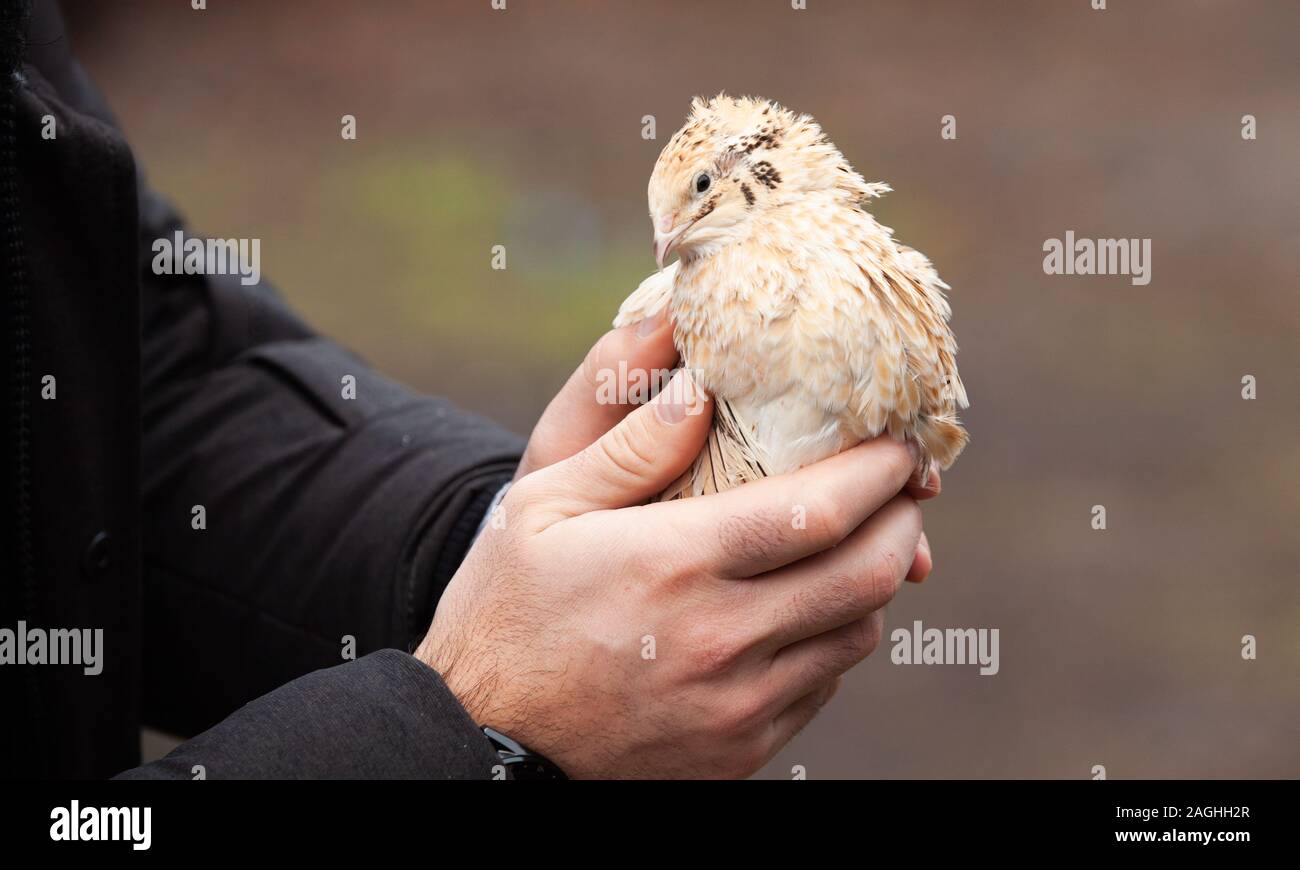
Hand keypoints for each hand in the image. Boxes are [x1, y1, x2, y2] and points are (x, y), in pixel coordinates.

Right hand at [415, 320, 935, 776]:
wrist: (481, 743)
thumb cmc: (503, 615)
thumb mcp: (540, 511)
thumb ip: (629, 448)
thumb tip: (702, 389)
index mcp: (675, 563)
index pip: (819, 509)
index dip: (880, 471)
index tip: (900, 444)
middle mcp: (721, 639)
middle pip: (866, 574)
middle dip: (902, 521)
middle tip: (902, 489)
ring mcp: (737, 705)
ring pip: (856, 635)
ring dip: (873, 582)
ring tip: (854, 544)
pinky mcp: (738, 750)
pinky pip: (822, 688)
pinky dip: (832, 640)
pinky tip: (805, 612)